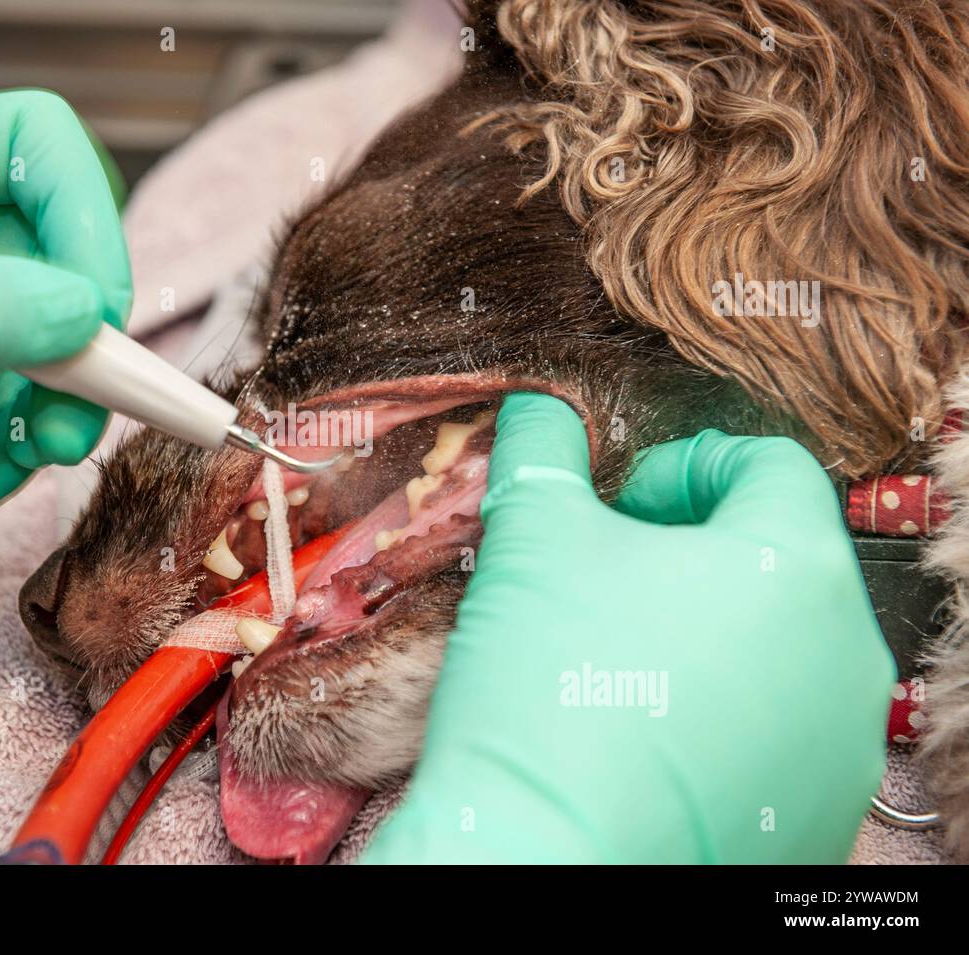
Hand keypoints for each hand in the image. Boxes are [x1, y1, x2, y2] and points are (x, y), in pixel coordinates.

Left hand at [0, 90, 130, 596]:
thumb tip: (73, 308)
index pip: (27, 147)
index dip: (79, 214)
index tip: (92, 308)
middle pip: (64, 252)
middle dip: (83, 337)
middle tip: (73, 405)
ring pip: (64, 334)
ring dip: (66, 404)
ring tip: (30, 457)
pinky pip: (36, 399)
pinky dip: (28, 447)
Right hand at [363, 394, 894, 862]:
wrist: (534, 860)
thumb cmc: (545, 693)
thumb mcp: (531, 540)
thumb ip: (542, 455)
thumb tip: (538, 412)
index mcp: (795, 567)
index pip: (768, 466)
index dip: (683, 467)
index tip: (618, 505)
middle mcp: (845, 657)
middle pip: (775, 560)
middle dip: (686, 552)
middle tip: (604, 578)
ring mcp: (835, 749)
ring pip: (776, 651)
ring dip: (701, 632)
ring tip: (613, 659)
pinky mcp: (808, 818)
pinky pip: (771, 735)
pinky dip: (714, 714)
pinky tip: (636, 735)